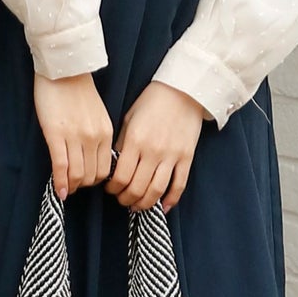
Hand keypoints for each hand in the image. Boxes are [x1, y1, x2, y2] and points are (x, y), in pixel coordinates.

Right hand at [33, 72, 113, 200]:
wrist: (62, 67)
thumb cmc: (76, 89)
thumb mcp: (97, 114)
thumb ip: (97, 136)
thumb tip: (91, 160)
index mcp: (106, 132)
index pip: (105, 169)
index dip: (94, 181)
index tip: (85, 181)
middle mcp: (93, 137)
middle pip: (91, 176)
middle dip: (82, 185)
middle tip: (73, 186)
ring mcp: (75, 137)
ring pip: (77, 175)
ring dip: (71, 186)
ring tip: (65, 188)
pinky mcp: (56, 135)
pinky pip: (61, 167)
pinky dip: (60, 183)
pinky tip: (59, 191)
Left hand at [105, 82, 212, 213]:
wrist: (183, 88)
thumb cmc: (152, 102)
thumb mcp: (129, 120)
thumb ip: (122, 145)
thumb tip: (115, 170)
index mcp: (135, 141)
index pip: (120, 177)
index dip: (113, 189)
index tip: (110, 190)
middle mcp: (153, 151)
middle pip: (137, 189)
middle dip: (126, 199)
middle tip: (122, 200)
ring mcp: (172, 156)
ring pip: (156, 191)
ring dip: (144, 204)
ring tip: (137, 205)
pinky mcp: (187, 158)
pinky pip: (179, 185)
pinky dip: (170, 200)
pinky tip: (163, 207)